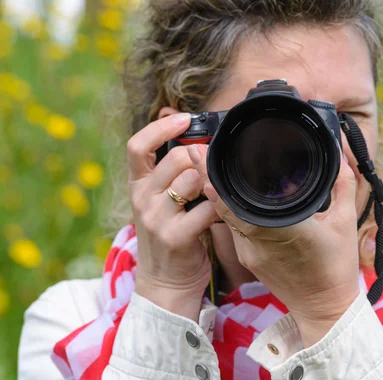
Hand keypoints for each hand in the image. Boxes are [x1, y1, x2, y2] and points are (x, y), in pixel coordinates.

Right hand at [127, 109, 218, 321]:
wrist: (165, 285)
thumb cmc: (170, 237)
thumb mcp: (160, 203)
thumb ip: (172, 176)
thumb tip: (197, 145)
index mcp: (138, 186)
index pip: (137, 146)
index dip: (161, 127)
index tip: (185, 119)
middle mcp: (142, 199)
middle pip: (176, 159)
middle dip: (201, 160)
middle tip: (212, 172)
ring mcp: (157, 218)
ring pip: (193, 179)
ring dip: (211, 184)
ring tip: (215, 197)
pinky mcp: (176, 236)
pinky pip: (207, 208)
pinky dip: (221, 207)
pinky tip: (223, 214)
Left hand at [188, 144, 359, 346]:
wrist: (325, 308)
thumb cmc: (337, 266)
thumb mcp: (346, 222)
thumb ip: (343, 185)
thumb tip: (340, 157)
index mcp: (283, 229)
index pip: (240, 202)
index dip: (220, 181)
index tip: (207, 157)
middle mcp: (259, 241)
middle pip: (225, 206)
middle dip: (209, 179)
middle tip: (197, 153)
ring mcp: (249, 253)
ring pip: (226, 218)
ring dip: (217, 194)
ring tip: (208, 167)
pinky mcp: (247, 260)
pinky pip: (233, 229)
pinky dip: (228, 211)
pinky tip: (228, 195)